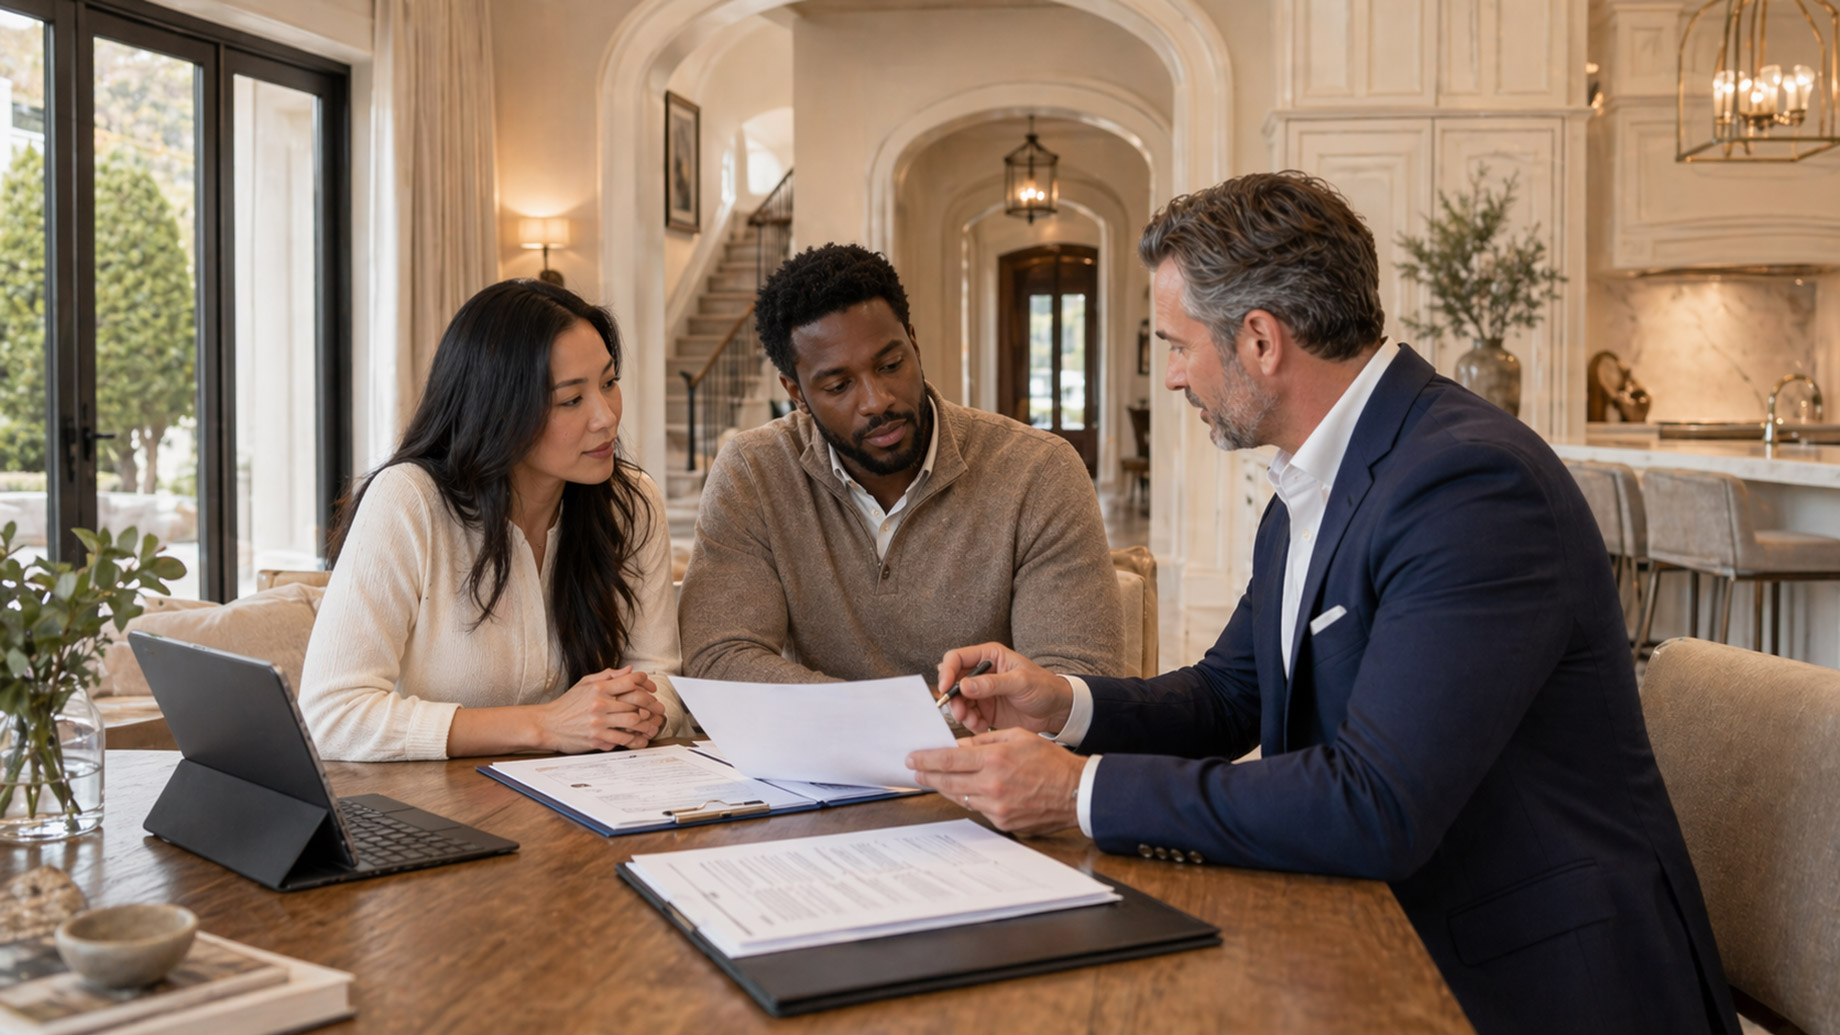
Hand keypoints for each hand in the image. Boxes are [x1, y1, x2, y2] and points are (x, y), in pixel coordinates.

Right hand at [537, 667, 664, 752]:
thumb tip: (629, 670)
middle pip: (636, 702)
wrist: (547, 725)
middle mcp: (600, 704)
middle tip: (659, 709)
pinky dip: (635, 739)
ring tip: (653, 724)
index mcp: (598, 688)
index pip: (630, 681)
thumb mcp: (585, 684)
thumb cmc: (567, 704)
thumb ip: (608, 676)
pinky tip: (641, 738)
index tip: (652, 688)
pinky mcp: (598, 739)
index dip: (645, 683)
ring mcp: (599, 722)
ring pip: (634, 721)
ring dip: (647, 723)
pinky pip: (623, 740)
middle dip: (652, 705)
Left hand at [905, 729, 1083, 835]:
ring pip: (960, 797)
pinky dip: (970, 799)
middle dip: (928, 775)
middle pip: (948, 781)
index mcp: (994, 759)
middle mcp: (992, 784)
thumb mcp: (1018, 737)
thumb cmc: (1051, 762)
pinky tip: (965, 792)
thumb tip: (960, 745)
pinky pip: (978, 809)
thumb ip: (986, 740)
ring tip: (934, 781)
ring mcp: (996, 806)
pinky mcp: (1003, 821)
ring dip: (945, 788)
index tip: (913, 758)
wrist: (1075, 792)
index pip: (949, 759)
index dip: (927, 759)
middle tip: (915, 771)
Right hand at [936, 643, 1073, 734]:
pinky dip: (971, 723)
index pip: (956, 658)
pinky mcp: (985, 710)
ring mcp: (981, 693)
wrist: (1057, 710)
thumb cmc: (1044, 687)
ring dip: (961, 713)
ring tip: (974, 722)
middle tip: (960, 712)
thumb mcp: (1020, 682)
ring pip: (958, 702)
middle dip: (953, 698)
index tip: (945, 688)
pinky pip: (968, 716)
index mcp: (989, 656)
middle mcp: (981, 673)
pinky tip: (983, 726)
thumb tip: (964, 685)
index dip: (947, 672)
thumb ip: (992, 684)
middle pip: (953, 682)